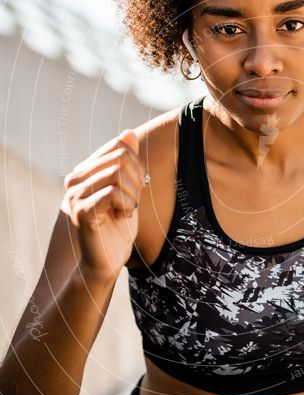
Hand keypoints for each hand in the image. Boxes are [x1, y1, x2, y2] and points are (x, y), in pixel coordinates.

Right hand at [61, 130, 145, 281]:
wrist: (107, 261)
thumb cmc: (117, 227)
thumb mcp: (128, 189)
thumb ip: (127, 162)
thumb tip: (128, 133)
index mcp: (84, 172)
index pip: (117, 146)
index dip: (136, 164)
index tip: (136, 186)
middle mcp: (74, 180)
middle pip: (120, 157)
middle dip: (137, 179)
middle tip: (132, 201)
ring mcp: (75, 195)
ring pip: (117, 173)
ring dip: (132, 194)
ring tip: (126, 210)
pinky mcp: (82, 211)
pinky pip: (113, 193)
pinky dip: (127, 205)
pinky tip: (122, 217)